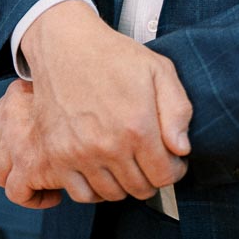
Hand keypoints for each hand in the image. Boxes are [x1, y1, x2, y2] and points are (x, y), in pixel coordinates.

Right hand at [0, 1, 191, 206]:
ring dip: (124, 183)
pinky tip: (102, 170)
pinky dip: (95, 189)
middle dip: (150, 177)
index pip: (164, 176)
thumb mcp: (159, 70)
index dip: (173, 171)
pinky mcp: (57, 155)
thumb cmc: (114, 55)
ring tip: (126, 162)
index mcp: (137, 126)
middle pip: (140, 189)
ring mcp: (79, 153)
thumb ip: (178, 111)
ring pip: (112, 194)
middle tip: (148, 159)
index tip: (170, 160)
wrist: (66, 44)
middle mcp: (108, 145)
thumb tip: (182, 149)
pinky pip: (81, 194)